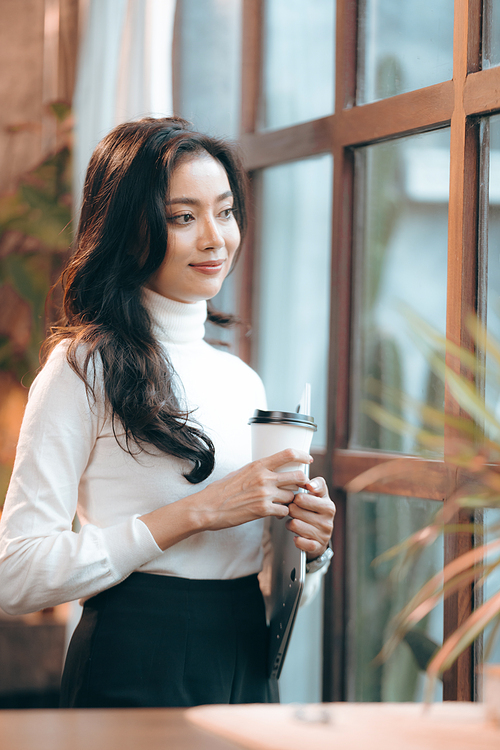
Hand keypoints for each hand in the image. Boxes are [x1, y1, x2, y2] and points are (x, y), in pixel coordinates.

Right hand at [190, 449, 312, 531]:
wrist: (208, 507)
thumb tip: (268, 468)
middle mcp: (264, 477)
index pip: (288, 454)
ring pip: (292, 496)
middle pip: (297, 476)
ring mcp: (265, 494)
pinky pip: (284, 511)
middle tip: (300, 488)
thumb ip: (257, 470)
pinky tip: (276, 513)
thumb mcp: (240, 472)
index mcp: (258, 465)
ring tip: (283, 503)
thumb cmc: (220, 491)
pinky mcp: (263, 510)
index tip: (308, 459)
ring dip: (290, 501)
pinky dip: (283, 513)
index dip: (302, 455)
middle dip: (302, 483)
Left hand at [286, 477, 334, 560]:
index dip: (296, 498)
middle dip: (291, 509)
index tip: (297, 499)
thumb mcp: (320, 495)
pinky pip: (299, 541)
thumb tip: (310, 484)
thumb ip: (316, 484)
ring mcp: (323, 534)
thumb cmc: (317, 509)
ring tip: (294, 521)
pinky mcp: (316, 546)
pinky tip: (297, 536)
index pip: (302, 498)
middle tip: (294, 511)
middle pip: (294, 510)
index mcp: (328, 506)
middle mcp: (327, 520)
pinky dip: (296, 539)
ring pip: (294, 524)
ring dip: (290, 523)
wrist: (322, 535)